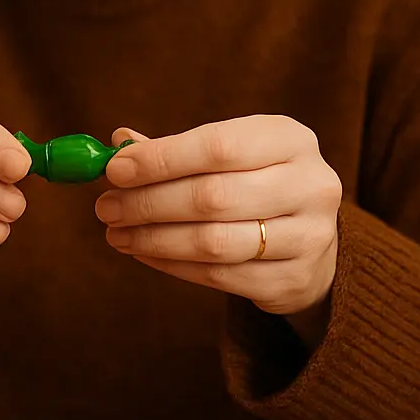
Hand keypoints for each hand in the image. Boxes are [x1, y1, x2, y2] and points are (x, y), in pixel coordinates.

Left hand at [95, 115, 341, 330]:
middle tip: (107, 208)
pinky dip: (172, 265)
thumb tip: (118, 142)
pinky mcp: (294, 279)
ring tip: (117, 234)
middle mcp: (309, 184)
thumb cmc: (256, 185)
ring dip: (154, 239)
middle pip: (212, 197)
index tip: (114, 170)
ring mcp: (309, 236)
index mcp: (290, 139)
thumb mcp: (230, 156)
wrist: (313, 242)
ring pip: (213, 242)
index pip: (218, 146)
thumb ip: (176, 150)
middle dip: (149, 203)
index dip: (161, 159)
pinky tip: (145, 253)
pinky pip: (219, 276)